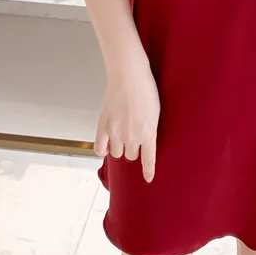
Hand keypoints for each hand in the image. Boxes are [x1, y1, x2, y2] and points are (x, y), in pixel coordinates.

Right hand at [94, 56, 159, 182]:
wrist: (129, 75)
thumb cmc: (146, 90)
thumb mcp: (155, 112)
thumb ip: (150, 129)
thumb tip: (144, 142)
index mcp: (149, 132)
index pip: (149, 158)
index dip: (148, 170)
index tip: (149, 179)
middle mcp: (133, 135)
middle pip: (132, 155)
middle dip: (133, 149)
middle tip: (133, 137)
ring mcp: (116, 131)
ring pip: (117, 152)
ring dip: (120, 147)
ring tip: (121, 135)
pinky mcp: (103, 125)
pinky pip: (100, 148)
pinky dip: (102, 150)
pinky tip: (106, 147)